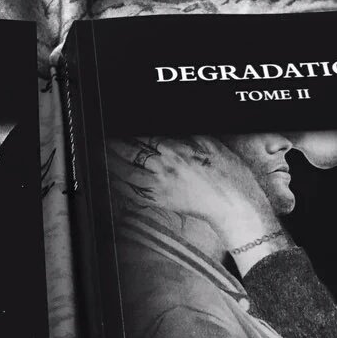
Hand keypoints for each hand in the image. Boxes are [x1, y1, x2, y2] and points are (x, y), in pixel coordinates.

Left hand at [109, 136, 281, 246]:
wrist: (235, 206)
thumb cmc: (230, 175)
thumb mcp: (212, 145)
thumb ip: (187, 136)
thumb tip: (170, 133)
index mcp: (176, 149)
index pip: (145, 137)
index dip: (132, 133)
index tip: (123, 130)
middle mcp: (164, 167)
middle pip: (131, 152)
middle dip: (115, 144)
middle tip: (104, 139)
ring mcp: (161, 186)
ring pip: (127, 173)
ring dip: (112, 163)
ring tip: (101, 154)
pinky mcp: (162, 202)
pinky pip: (134, 194)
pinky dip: (120, 186)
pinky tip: (113, 180)